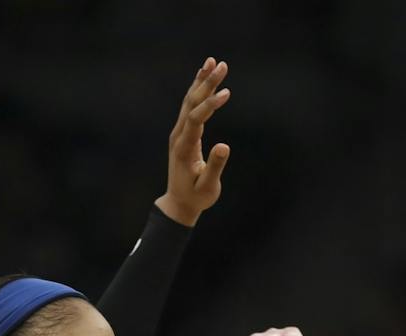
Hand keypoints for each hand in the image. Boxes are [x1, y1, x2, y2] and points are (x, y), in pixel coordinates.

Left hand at [155, 58, 231, 226]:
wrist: (179, 203)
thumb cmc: (196, 197)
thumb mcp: (208, 187)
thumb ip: (215, 167)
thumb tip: (224, 146)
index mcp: (185, 147)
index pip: (197, 118)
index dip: (211, 104)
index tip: (227, 92)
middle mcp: (179, 135)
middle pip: (191, 102)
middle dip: (207, 82)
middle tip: (221, 64)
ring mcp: (179, 132)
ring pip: (189, 101)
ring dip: (201, 81)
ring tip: (213, 62)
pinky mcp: (183, 132)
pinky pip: (190, 107)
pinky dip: (198, 91)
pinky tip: (205, 78)